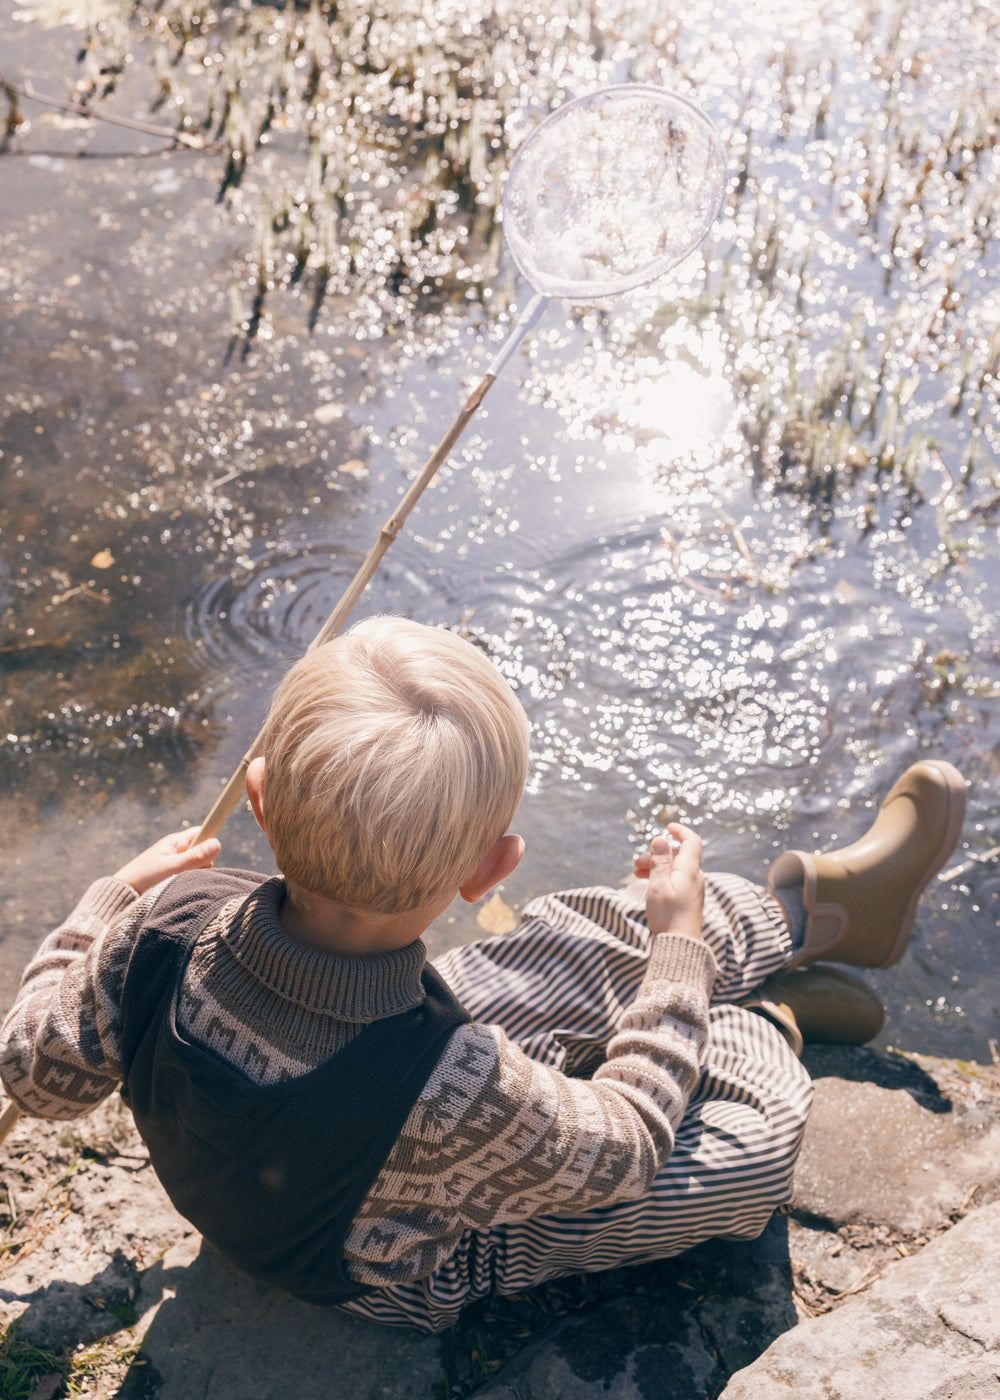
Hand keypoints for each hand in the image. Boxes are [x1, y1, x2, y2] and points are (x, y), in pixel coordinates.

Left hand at [113, 829, 221, 894]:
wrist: (124, 895)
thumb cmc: (145, 877)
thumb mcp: (172, 867)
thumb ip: (195, 857)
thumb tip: (217, 843)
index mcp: (175, 842)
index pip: (201, 833)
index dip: (209, 840)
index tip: (212, 852)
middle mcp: (176, 851)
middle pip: (202, 853)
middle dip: (203, 864)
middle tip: (190, 874)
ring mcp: (175, 864)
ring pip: (197, 867)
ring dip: (195, 876)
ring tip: (180, 884)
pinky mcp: (173, 878)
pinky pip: (189, 877)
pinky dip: (188, 883)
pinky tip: (180, 890)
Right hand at [634, 823, 703, 938]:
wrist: (681, 944)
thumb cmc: (668, 915)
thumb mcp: (658, 884)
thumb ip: (660, 860)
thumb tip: (661, 839)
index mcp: (689, 869)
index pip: (691, 841)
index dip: (680, 831)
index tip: (667, 826)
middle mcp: (695, 877)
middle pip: (678, 856)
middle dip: (658, 854)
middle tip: (637, 862)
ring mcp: (693, 888)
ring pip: (675, 869)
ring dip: (657, 866)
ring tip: (637, 873)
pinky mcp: (689, 899)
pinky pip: (676, 880)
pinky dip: (662, 877)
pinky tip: (648, 883)